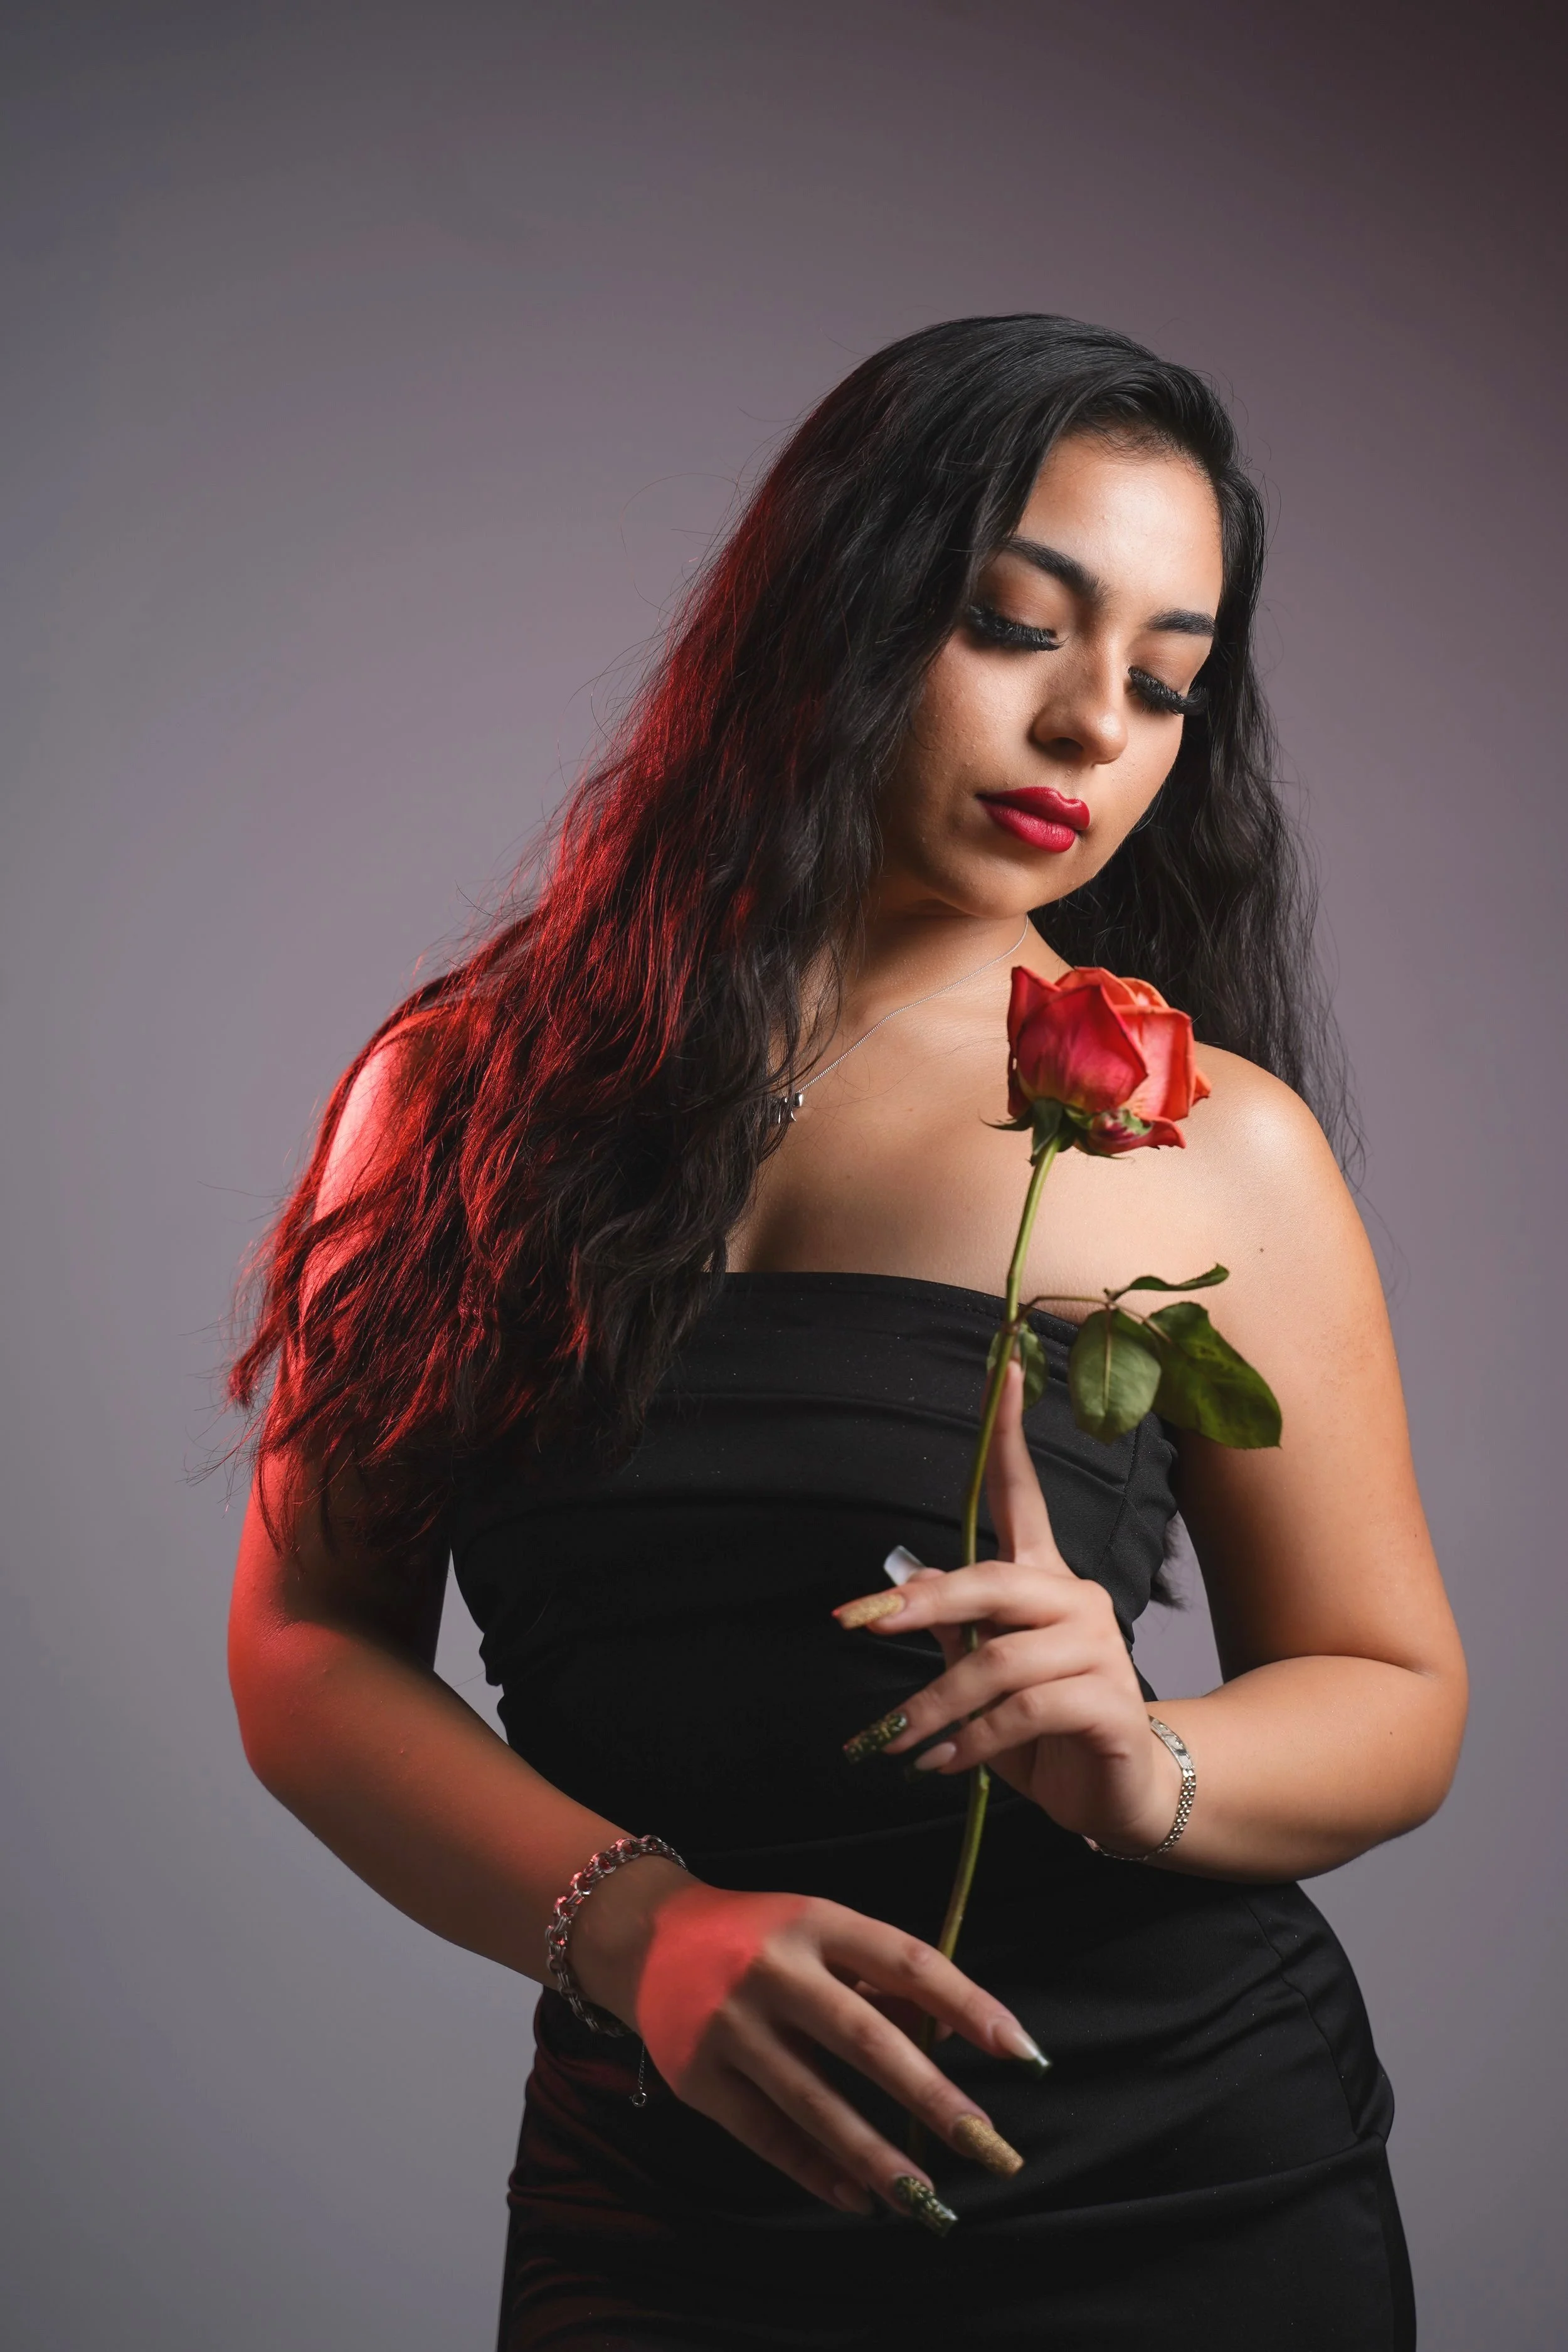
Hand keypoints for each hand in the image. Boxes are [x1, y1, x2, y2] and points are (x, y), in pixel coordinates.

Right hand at [567, 1857, 1044, 2223]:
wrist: (649, 1938)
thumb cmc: (759, 1936)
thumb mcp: (820, 1931)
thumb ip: (881, 1978)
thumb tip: (961, 2037)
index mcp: (815, 1920)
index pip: (906, 1961)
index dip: (968, 2004)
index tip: (1022, 2051)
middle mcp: (773, 1969)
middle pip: (864, 2037)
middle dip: (931, 2096)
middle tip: (988, 2143)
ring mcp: (731, 2025)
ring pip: (814, 2102)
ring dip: (878, 2155)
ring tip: (929, 2198)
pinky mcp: (698, 2076)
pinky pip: (767, 2134)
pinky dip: (816, 2171)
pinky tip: (859, 2199)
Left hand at [840, 1359, 1182, 1854]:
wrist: (1114, 1795)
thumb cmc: (1041, 1730)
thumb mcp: (981, 1678)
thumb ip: (952, 1632)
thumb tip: (904, 1591)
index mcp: (1044, 1580)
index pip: (1026, 1494)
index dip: (1011, 1432)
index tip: (1005, 1364)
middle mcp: (1076, 1600)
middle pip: (995, 1581)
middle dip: (924, 1604)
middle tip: (867, 1625)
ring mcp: (1100, 1649)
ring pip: (1000, 1659)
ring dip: (936, 1704)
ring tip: (901, 1742)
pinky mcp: (1110, 1704)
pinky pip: (1025, 1711)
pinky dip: (973, 1740)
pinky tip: (947, 1762)